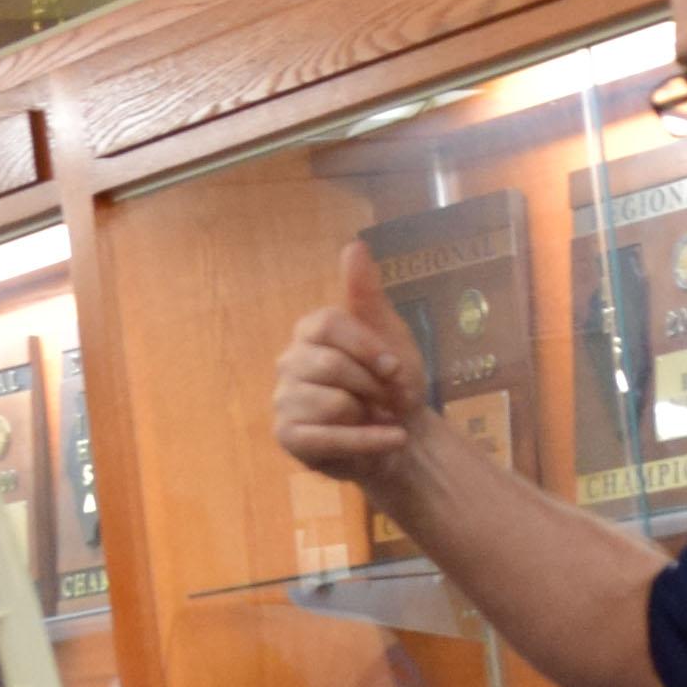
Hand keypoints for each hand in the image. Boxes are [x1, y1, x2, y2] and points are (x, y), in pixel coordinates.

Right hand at [271, 239, 427, 476]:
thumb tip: (354, 245)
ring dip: (372, 415)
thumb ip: (367, 294)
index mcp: (310, 332)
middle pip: (332, 365)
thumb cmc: (391, 384)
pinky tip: (392, 440)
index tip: (394, 366)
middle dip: (374, 386)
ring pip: (334, 403)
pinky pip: (330, 438)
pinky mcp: (289, 437)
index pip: (328, 324)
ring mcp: (284, 401)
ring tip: (378, 417)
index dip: (366, 347)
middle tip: (391, 398)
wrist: (402, 436)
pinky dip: (370, 441)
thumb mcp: (388, 334)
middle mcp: (289, 362)